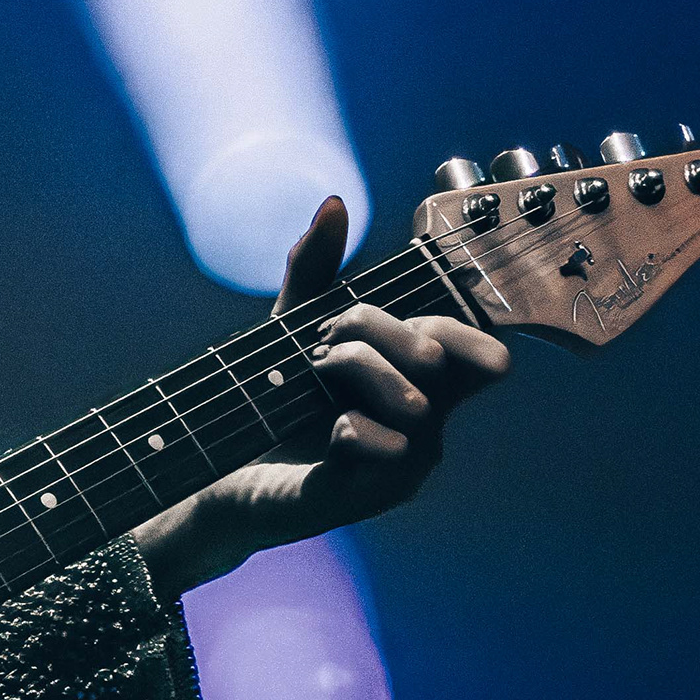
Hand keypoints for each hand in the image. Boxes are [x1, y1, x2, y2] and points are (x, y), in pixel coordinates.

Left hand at [136, 194, 514, 596]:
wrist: (219, 466)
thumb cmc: (271, 398)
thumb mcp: (290, 325)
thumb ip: (315, 268)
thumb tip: (336, 203)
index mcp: (419, 382)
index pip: (479, 352)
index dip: (464, 330)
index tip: (414, 314)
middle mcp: (425, 423)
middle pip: (436, 356)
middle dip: (373, 326)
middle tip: (324, 337)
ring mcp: (403, 464)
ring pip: (415, 400)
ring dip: (355, 368)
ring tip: (314, 374)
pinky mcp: (370, 496)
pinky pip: (385, 446)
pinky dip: (353, 427)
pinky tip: (328, 432)